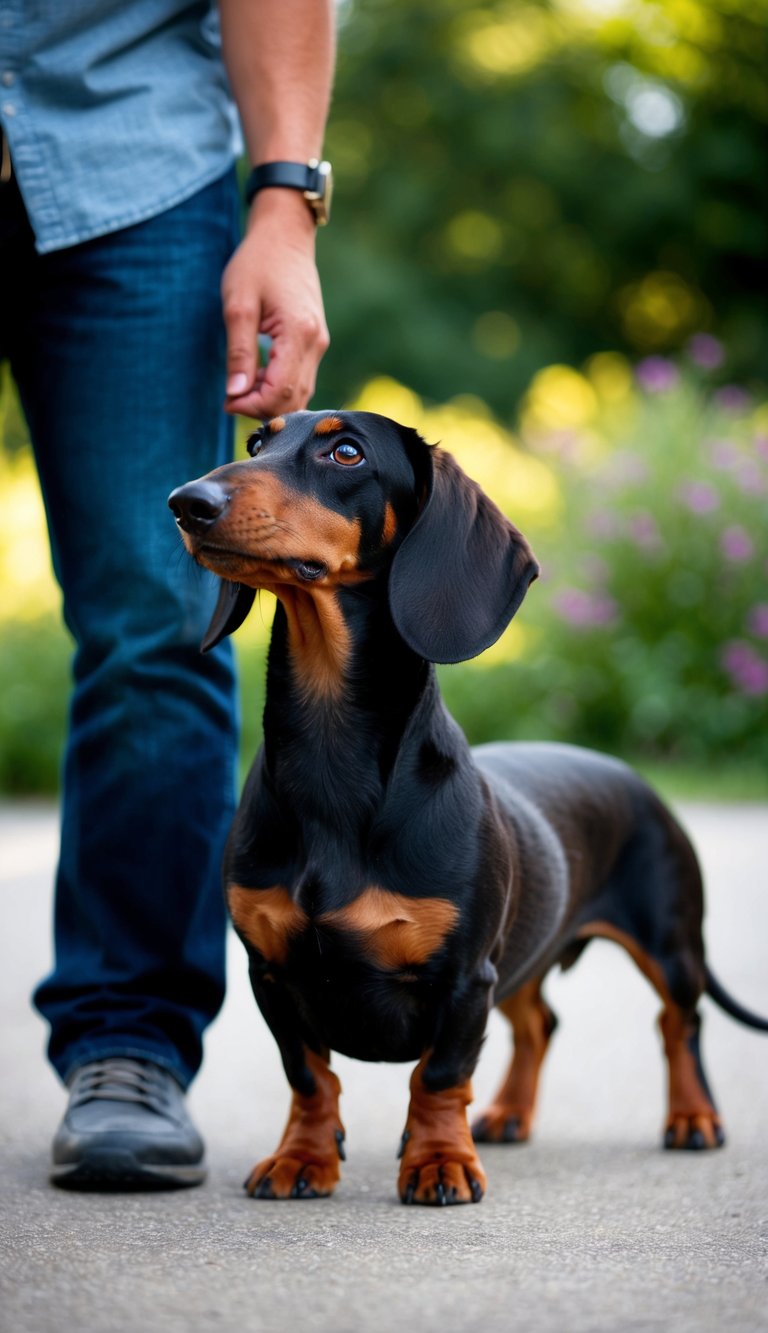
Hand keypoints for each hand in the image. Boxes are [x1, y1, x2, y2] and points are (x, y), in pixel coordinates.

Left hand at [221, 193, 329, 419]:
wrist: (285, 235)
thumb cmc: (258, 263)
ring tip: (242, 384)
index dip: (252, 405)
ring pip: (300, 393)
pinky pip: (301, 378)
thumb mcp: (238, 306)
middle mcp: (315, 344)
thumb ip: (239, 352)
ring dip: (270, 398)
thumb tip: (235, 393)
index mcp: (298, 335)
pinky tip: (257, 374)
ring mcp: (318, 344)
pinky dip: (279, 386)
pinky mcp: (315, 342)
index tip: (227, 400)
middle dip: (261, 406)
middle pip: (293, 400)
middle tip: (231, 395)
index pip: (280, 393)